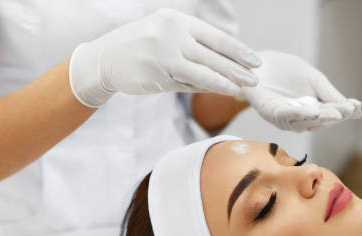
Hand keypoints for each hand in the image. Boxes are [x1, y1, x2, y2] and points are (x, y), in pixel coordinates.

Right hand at [69, 8, 260, 107]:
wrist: (103, 60)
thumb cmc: (136, 52)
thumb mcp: (163, 40)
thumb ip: (189, 52)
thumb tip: (219, 70)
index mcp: (176, 20)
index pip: (214, 35)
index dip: (237, 48)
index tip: (254, 59)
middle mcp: (173, 31)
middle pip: (214, 50)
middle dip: (239, 64)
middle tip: (258, 75)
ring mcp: (166, 49)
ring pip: (206, 65)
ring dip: (230, 76)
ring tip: (248, 85)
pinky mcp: (160, 69)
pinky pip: (193, 79)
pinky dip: (214, 85)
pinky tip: (229, 90)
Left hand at [240, 50, 361, 131]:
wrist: (260, 62)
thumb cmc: (286, 70)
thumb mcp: (314, 80)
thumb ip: (331, 95)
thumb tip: (357, 110)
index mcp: (312, 111)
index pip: (331, 115)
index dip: (344, 112)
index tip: (356, 107)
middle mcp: (299, 119)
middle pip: (319, 121)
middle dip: (333, 116)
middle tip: (345, 111)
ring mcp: (284, 118)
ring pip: (305, 122)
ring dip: (319, 117)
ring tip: (333, 113)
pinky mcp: (270, 113)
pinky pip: (286, 116)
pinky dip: (299, 114)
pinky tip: (312, 110)